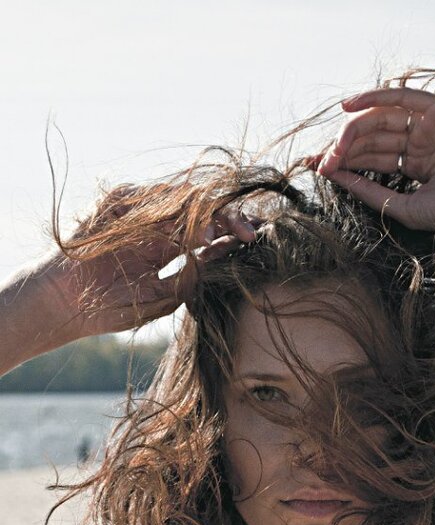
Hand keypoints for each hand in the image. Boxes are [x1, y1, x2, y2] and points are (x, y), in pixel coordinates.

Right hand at [32, 187, 259, 337]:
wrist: (66, 305)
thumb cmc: (112, 307)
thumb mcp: (162, 297)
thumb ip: (191, 277)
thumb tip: (225, 259)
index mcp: (168, 246)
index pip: (208, 231)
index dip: (232, 232)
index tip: (258, 239)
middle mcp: (156, 225)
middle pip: (201, 210)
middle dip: (228, 218)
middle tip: (250, 231)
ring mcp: (137, 212)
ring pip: (181, 200)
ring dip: (206, 214)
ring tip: (223, 232)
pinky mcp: (116, 203)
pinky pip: (151, 197)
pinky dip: (174, 209)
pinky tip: (193, 227)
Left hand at [312, 87, 434, 238]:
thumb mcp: (403, 206)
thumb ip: (371, 191)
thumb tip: (336, 177)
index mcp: (416, 166)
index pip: (374, 158)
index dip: (346, 162)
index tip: (321, 169)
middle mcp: (421, 143)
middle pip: (374, 138)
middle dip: (346, 147)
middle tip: (325, 159)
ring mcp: (430, 126)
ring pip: (383, 119)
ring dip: (355, 129)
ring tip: (336, 145)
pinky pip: (401, 97)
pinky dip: (375, 97)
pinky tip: (350, 106)